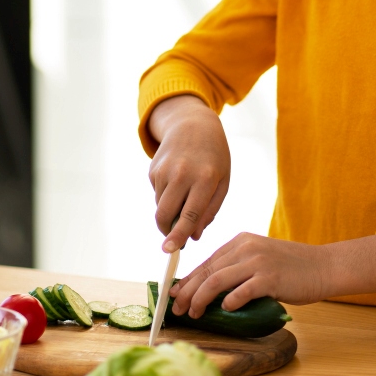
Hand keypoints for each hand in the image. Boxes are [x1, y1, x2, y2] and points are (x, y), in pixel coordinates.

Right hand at [148, 95, 230, 252]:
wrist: (193, 125)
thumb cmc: (214, 158)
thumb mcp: (222, 182)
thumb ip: (210, 211)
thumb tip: (193, 236)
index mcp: (205, 179)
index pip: (190, 215)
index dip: (179, 236)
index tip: (170, 251)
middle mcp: (182, 174)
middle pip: (166, 215)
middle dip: (167, 232)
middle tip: (174, 239)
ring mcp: (164, 171)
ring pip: (160, 207)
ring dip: (170, 212)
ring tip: (185, 196)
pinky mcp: (153, 169)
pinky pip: (157, 194)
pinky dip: (166, 197)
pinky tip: (177, 181)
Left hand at [170, 233, 375, 317]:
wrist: (322, 266)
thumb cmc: (290, 266)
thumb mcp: (259, 257)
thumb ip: (237, 266)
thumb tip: (210, 288)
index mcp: (241, 240)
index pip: (207, 261)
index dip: (188, 279)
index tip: (175, 293)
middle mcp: (246, 247)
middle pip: (207, 271)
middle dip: (187, 291)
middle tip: (177, 308)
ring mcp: (257, 261)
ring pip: (217, 281)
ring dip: (200, 299)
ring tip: (194, 313)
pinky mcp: (269, 277)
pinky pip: (241, 291)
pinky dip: (230, 302)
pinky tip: (225, 309)